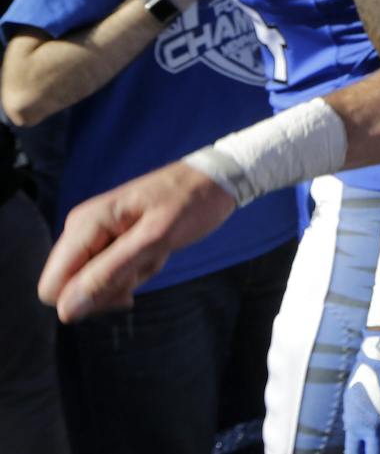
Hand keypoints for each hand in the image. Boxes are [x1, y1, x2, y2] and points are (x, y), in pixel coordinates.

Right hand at [38, 160, 236, 321]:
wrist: (215, 181)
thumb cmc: (190, 203)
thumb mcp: (155, 239)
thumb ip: (109, 273)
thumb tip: (66, 311)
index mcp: (84, 224)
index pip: (53, 287)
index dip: (87, 298)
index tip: (128, 285)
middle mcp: (82, 230)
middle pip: (73, 290)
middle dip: (113, 287)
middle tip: (148, 261)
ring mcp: (96, 237)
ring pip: (96, 285)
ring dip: (130, 278)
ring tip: (156, 251)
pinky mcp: (112, 242)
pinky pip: (114, 274)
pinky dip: (138, 271)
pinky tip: (157, 251)